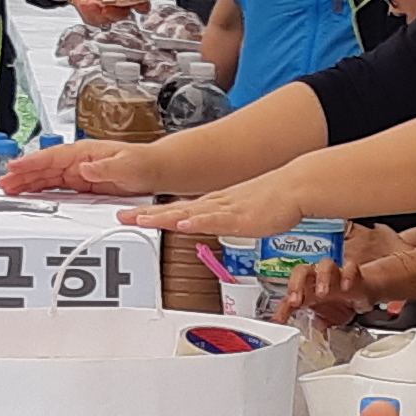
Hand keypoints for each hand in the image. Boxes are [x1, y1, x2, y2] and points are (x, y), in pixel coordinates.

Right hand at [1, 139, 147, 196]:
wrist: (155, 171)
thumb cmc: (143, 164)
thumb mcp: (126, 165)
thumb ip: (105, 167)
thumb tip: (85, 167)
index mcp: (86, 152)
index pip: (53, 156)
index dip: (32, 161)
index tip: (15, 165)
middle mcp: (79, 161)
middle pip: (44, 167)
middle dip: (22, 173)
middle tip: (3, 182)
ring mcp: (78, 172)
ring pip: (46, 177)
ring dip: (27, 182)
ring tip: (8, 188)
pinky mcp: (81, 185)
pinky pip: (55, 186)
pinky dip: (39, 190)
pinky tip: (28, 195)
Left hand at [43, 0, 141, 21]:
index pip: (142, 2)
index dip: (143, 6)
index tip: (139, 6)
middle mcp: (120, 4)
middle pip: (125, 13)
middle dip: (116, 10)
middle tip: (108, 3)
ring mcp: (108, 11)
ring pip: (110, 18)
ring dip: (101, 11)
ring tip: (92, 1)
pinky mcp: (96, 16)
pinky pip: (95, 20)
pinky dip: (90, 12)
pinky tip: (86, 2)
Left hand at [125, 166, 316, 242]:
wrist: (294, 187)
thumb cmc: (273, 201)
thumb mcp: (241, 214)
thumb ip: (224, 221)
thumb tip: (213, 228)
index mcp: (213, 205)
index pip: (176, 210)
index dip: (152, 212)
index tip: (131, 215)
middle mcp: (214, 205)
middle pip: (173, 211)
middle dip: (146, 214)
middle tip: (122, 216)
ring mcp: (224, 209)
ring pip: (187, 214)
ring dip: (163, 217)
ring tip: (140, 219)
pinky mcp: (238, 217)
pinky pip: (213, 220)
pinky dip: (195, 222)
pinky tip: (181, 224)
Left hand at [282, 254, 387, 327]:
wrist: (362, 294)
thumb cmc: (338, 301)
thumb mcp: (320, 315)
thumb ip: (304, 319)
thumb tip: (289, 326)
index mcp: (308, 287)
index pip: (291, 290)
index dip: (284, 303)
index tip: (282, 316)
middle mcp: (318, 277)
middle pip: (303, 269)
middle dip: (297, 283)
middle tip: (296, 300)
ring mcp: (335, 273)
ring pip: (325, 264)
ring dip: (322, 277)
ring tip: (322, 293)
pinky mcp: (353, 272)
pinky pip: (350, 266)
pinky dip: (347, 275)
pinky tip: (346, 287)